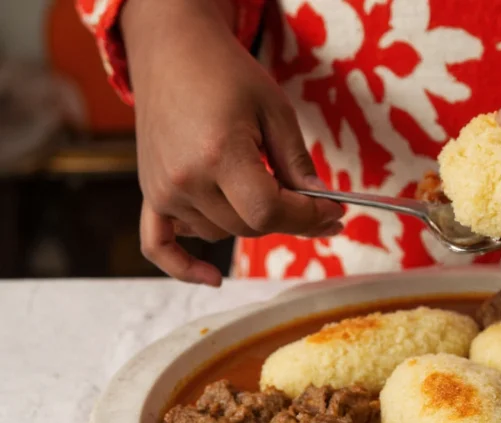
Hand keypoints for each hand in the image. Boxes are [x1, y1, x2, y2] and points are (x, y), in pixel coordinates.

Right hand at [122, 0, 343, 284]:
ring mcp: (163, 190)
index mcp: (219, 154)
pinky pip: (160, 244)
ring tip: (264, 187)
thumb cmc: (226, 73)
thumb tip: (321, 205)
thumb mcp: (276, 110)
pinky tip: (213, 279)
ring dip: (251, 221)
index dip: (308, 218)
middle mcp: (185, 179)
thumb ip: (297, 164)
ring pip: (223, 233)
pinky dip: (183, 266)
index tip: (334, 212)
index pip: (270, 213)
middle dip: (291, 219)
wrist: (172, 50)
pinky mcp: (150, 193)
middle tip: (320, 207)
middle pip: (250, 227)